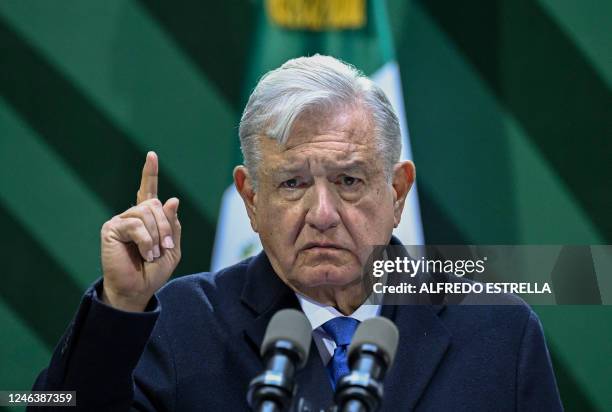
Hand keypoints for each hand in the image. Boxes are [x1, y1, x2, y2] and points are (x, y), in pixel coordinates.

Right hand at [100, 152, 180, 311]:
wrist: (137, 290)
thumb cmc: (153, 271)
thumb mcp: (172, 248)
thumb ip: (173, 225)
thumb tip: (172, 199)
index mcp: (147, 218)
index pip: (147, 190)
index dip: (150, 173)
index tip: (151, 155)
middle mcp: (132, 216)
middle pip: (155, 204)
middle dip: (166, 227)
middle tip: (165, 248)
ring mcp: (121, 221)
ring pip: (146, 213)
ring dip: (156, 236)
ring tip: (152, 254)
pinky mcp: (111, 229)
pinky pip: (135, 225)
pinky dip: (145, 241)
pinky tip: (143, 253)